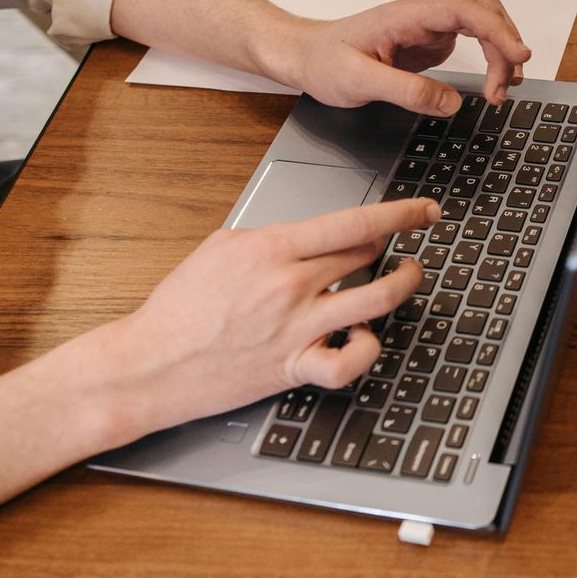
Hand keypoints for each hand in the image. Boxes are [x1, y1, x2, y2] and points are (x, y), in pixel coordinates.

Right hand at [94, 199, 434, 431]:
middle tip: (397, 244)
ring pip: (376, 300)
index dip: (402, 214)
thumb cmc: (179, 307)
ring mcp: (296, 328)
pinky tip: (364, 337)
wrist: (150, 363)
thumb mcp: (219, 248)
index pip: (355, 221)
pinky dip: (366, 349)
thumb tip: (307, 236)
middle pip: (368, 254)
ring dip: (402, 285)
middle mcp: (291, 285)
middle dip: (391, 245)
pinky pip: (348, 363)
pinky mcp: (293, 367)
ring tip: (407, 277)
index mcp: (272, 248)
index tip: (426, 210)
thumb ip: (269, 237)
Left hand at [277, 0, 531, 117]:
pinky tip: (494, 82)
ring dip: (502, 51)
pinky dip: (492, 59)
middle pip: (484, 12)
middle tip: (504, 90)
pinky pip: (474, 41)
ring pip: (484, 24)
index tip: (517, 55)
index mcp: (407, 15)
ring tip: (503, 90)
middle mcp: (424, 16)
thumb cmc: (324, 61)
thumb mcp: (358, 81)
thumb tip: (451, 103)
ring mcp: (430, 28)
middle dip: (504, 46)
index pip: (465, 10)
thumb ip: (406, 91)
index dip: (497, 30)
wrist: (306, 56)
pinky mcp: (431, 43)